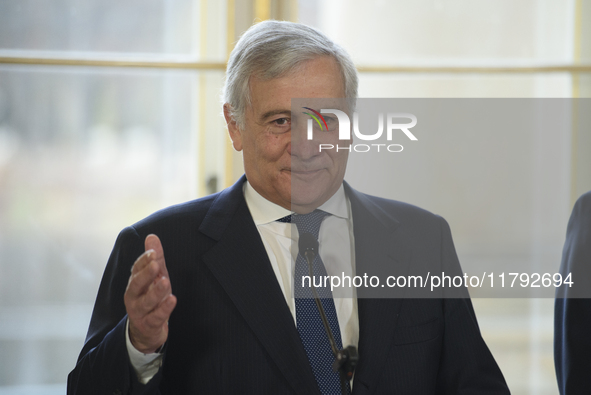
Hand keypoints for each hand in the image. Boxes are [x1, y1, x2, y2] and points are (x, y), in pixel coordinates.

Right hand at [124, 234, 176, 353]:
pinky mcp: (148, 325)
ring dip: (155, 292)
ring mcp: (140, 311)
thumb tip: (152, 237)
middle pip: (137, 284)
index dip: (144, 261)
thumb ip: (154, 258)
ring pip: (146, 302)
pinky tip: (172, 300)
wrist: (146, 331)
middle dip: (146, 274)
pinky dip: (164, 309)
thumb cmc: (151, 299)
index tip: (153, 253)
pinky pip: (156, 317)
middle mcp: (134, 296)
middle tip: (155, 264)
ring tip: (165, 282)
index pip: (136, 269)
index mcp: (135, 282)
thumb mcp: (155, 277)